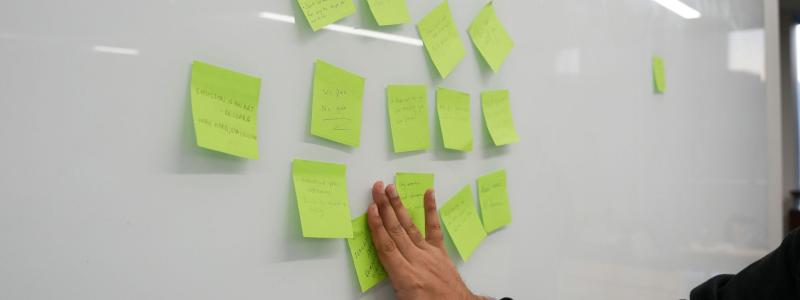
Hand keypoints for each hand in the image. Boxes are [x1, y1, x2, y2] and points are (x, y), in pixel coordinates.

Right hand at [367, 181, 483, 299]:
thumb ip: (391, 285)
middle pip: (396, 231)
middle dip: (385, 208)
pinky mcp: (440, 252)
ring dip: (399, 206)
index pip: (386, 247)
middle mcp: (417, 261)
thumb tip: (379, 274)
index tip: (371, 209)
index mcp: (406, 277)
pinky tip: (428, 194)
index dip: (377, 227)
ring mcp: (429, 254)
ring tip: (391, 189)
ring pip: (410, 227)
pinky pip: (434, 229)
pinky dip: (431, 210)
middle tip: (377, 189)